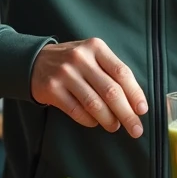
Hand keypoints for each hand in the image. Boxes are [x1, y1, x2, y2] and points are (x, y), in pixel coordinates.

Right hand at [31, 37, 146, 137]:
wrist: (34, 61)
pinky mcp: (52, 88)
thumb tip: (134, 103)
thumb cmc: (73, 62)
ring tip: (114, 126)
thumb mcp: (92, 56)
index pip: (122, 73)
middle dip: (127, 114)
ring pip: (94, 103)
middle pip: (111, 91)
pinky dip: (89, 121)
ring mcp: (65, 73)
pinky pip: (77, 111)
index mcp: (96, 48)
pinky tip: (95, 122)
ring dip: (108, 120)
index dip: (135, 94)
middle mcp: (81, 58)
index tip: (142, 110)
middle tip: (136, 130)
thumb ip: (111, 72)